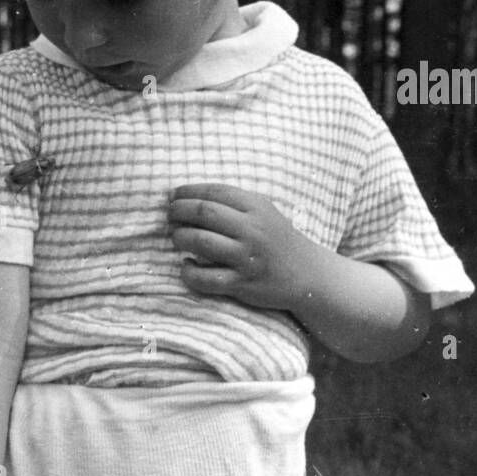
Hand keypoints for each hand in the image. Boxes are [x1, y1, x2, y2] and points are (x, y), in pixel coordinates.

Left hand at [168, 183, 319, 310]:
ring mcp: (247, 258)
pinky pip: (206, 278)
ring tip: (177, 238)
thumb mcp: (264, 212)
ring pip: (201, 242)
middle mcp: (252, 230)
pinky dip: (189, 271)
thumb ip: (234, 203)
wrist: (307, 273)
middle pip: (203, 213)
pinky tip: (187, 265)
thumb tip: (188, 196)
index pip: (215, 192)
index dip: (187, 191)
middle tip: (169, 216)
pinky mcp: (242, 283)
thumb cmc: (277, 239)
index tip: (173, 196)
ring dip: (180, 238)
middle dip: (178, 211)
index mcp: (257, 207)